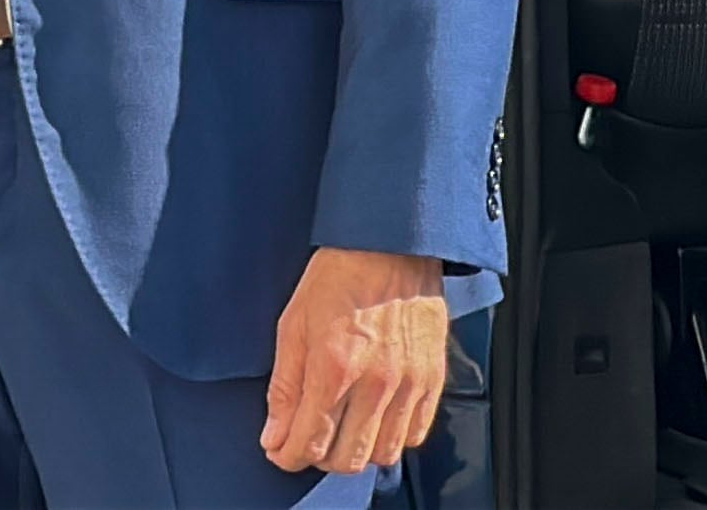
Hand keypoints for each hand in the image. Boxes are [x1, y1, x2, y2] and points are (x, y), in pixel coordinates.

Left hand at [261, 249, 448, 474]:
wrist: (390, 247)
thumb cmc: (337, 278)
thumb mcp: (292, 325)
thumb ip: (284, 388)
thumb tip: (274, 435)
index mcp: (335, 368)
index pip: (310, 442)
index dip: (287, 455)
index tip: (278, 451)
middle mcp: (376, 384)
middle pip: (347, 459)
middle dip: (318, 458)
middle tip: (306, 440)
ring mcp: (410, 385)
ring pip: (382, 454)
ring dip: (355, 451)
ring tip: (338, 429)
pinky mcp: (433, 381)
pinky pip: (414, 435)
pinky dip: (390, 438)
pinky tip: (372, 419)